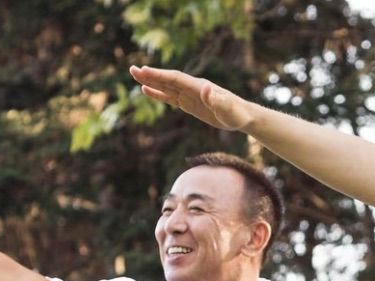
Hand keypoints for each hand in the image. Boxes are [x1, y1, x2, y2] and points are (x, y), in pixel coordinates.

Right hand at [129, 65, 254, 131]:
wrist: (242, 116)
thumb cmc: (236, 113)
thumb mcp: (227, 108)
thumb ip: (215, 99)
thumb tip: (205, 88)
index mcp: (198, 86)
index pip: (175, 79)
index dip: (159, 75)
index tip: (144, 71)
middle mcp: (191, 87)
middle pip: (167, 79)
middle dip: (150, 75)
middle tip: (132, 69)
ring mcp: (189, 95)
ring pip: (166, 86)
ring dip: (151, 82)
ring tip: (135, 76)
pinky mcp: (188, 104)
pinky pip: (170, 98)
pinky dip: (158, 94)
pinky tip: (146, 91)